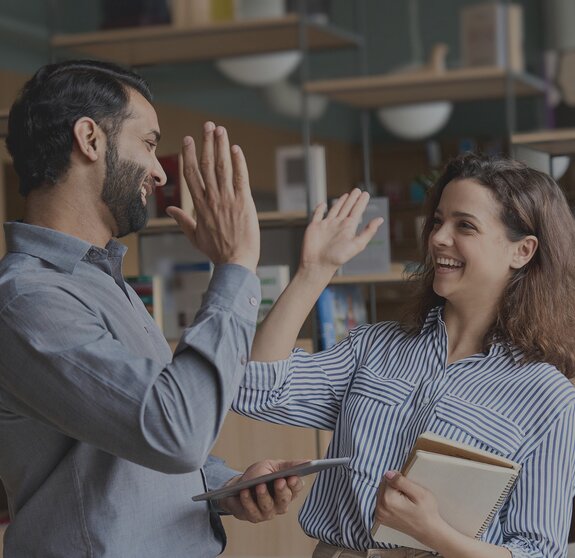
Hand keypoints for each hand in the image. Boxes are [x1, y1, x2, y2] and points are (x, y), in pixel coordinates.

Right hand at [166, 122, 259, 272]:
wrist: (235, 262)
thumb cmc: (217, 251)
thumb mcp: (195, 236)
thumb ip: (183, 220)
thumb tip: (171, 209)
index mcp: (199, 206)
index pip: (191, 174)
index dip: (189, 154)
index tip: (189, 139)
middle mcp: (212, 199)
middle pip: (206, 165)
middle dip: (206, 143)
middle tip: (207, 125)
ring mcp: (228, 200)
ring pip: (222, 167)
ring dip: (221, 146)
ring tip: (220, 129)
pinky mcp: (244, 202)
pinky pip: (240, 178)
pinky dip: (238, 162)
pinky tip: (236, 149)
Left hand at [218, 459, 304, 522]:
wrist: (238, 486)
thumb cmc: (259, 475)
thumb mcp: (273, 466)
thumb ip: (289, 465)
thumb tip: (309, 461)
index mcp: (288, 489)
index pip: (297, 488)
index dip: (295, 483)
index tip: (292, 477)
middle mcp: (281, 503)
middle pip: (285, 499)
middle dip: (282, 490)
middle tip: (279, 481)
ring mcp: (268, 512)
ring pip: (268, 506)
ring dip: (264, 495)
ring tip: (259, 485)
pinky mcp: (254, 517)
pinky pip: (252, 511)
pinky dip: (248, 500)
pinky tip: (245, 492)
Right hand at [299, 188, 382, 281]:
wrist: (318, 265)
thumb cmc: (337, 258)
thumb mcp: (357, 245)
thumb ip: (368, 232)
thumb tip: (380, 220)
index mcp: (348, 228)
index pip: (356, 211)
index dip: (361, 202)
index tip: (366, 194)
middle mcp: (338, 225)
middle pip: (347, 208)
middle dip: (352, 199)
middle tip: (358, 190)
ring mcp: (326, 225)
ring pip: (334, 209)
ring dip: (340, 202)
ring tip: (346, 195)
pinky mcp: (314, 226)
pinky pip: (317, 214)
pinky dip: (320, 208)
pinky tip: (323, 204)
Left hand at [375, 471, 442, 548]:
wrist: (428, 531)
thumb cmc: (426, 512)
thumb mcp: (419, 493)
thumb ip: (401, 481)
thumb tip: (388, 473)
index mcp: (388, 500)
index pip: (387, 478)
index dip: (399, 480)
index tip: (408, 490)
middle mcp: (380, 508)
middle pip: (383, 485)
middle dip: (394, 487)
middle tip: (408, 497)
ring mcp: (379, 514)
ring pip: (382, 492)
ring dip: (391, 493)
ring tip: (405, 503)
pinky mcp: (380, 518)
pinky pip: (381, 500)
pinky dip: (389, 500)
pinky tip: (399, 507)